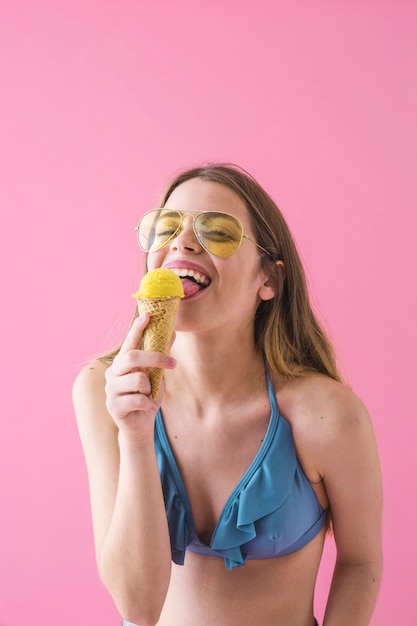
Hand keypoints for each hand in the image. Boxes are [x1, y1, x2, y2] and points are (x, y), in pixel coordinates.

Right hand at [104, 313, 175, 441]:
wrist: (140, 425)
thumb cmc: (147, 397)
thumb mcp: (157, 375)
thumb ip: (161, 355)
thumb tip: (172, 332)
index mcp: (122, 363)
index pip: (129, 342)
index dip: (137, 328)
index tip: (147, 315)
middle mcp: (112, 373)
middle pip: (133, 356)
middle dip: (155, 358)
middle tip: (173, 364)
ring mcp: (110, 389)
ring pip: (138, 379)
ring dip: (150, 389)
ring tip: (147, 395)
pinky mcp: (112, 405)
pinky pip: (138, 399)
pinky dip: (147, 403)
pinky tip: (144, 407)